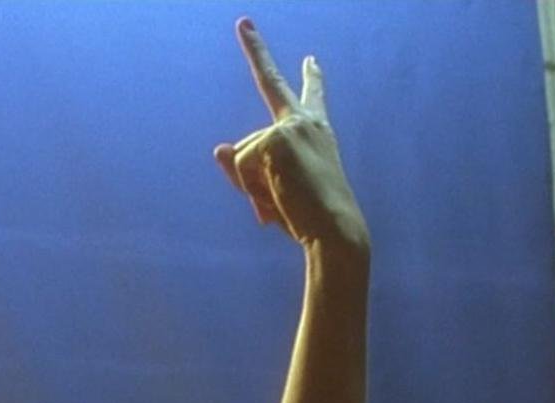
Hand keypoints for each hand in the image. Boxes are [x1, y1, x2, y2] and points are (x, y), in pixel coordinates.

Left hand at [213, 18, 368, 251]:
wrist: (334, 229)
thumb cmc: (309, 216)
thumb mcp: (275, 189)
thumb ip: (245, 168)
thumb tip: (220, 148)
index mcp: (315, 133)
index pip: (311, 98)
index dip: (312, 77)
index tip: (310, 59)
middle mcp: (304, 122)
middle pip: (269, 81)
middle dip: (256, 47)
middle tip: (243, 22)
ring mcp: (289, 127)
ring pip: (244, 154)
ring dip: (253, 185)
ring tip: (284, 200)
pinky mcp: (274, 140)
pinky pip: (242, 166)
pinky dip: (251, 189)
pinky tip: (278, 197)